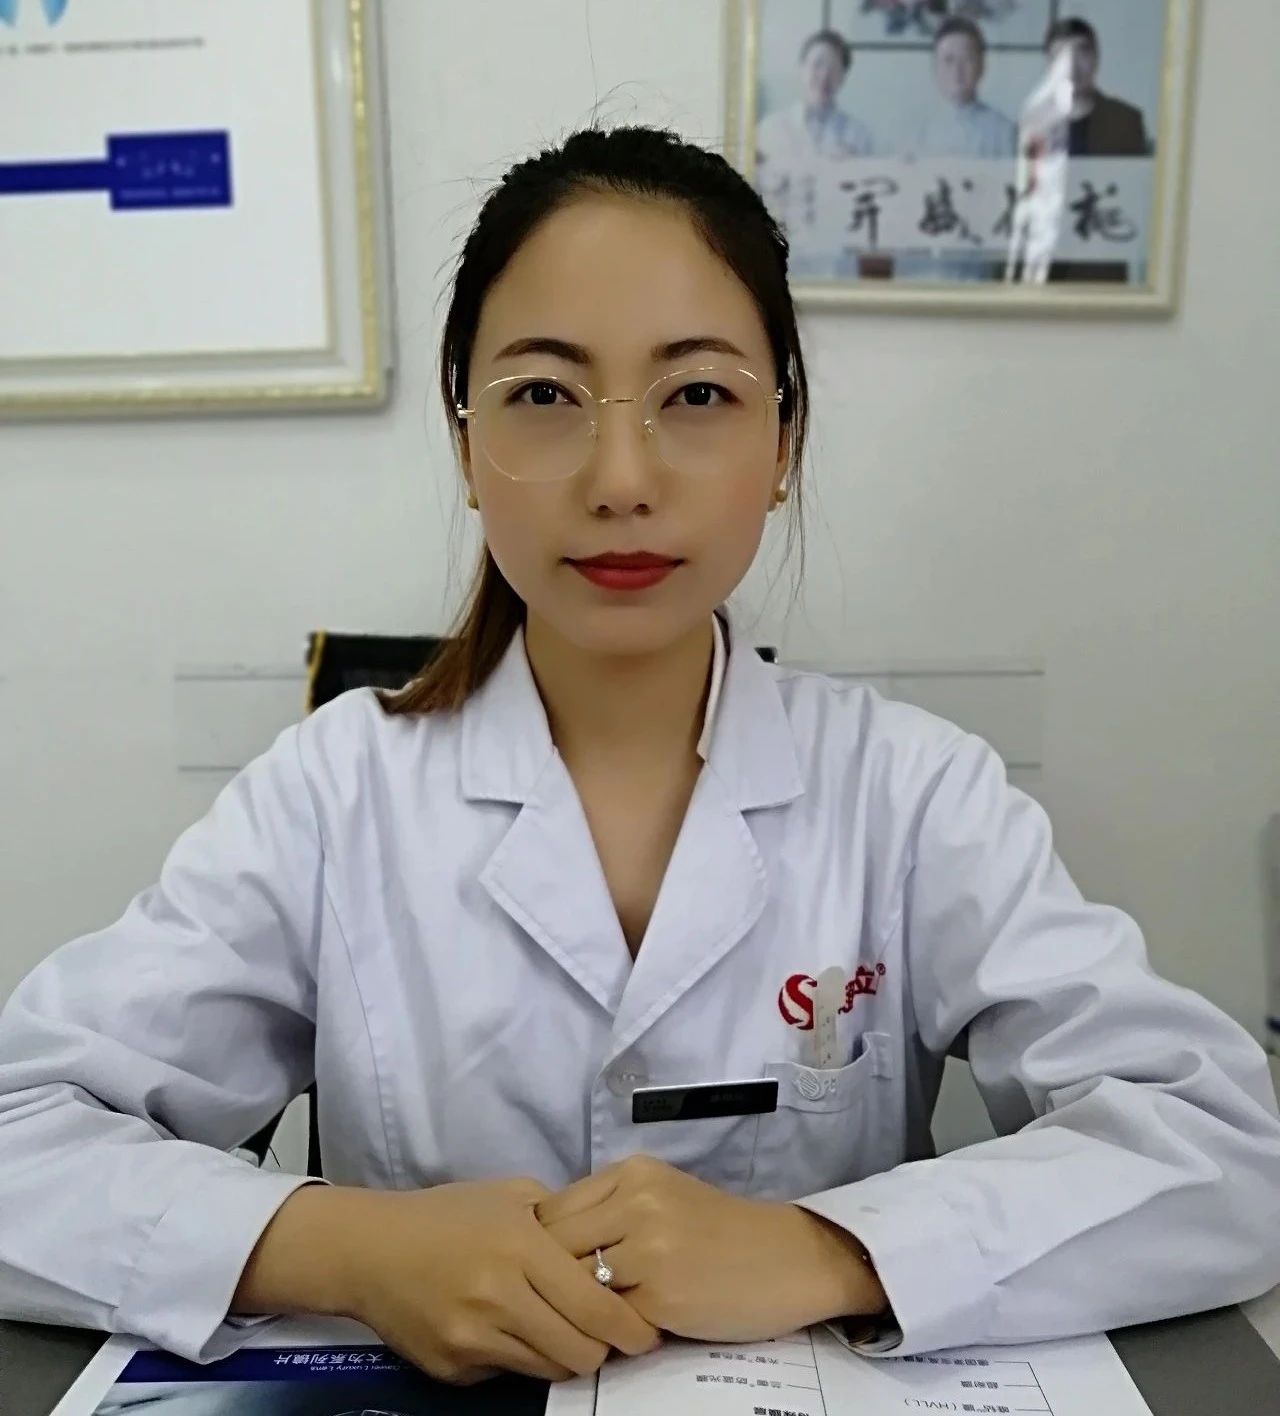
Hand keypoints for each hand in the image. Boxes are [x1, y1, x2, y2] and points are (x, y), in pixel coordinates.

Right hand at [236, 1179, 658, 1384]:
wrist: (370, 1249)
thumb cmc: (446, 1215)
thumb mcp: (510, 1195)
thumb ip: (561, 1219)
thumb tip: (607, 1246)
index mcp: (521, 1247)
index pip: (596, 1306)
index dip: (631, 1326)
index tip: (647, 1330)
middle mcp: (499, 1297)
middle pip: (580, 1351)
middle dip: (604, 1348)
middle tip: (611, 1337)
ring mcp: (473, 1338)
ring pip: (549, 1369)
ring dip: (566, 1355)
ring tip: (567, 1332)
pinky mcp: (453, 1368)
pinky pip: (509, 1373)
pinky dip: (522, 1358)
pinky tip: (514, 1330)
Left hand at [535, 1156, 886, 1342]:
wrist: (788, 1259)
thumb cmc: (719, 1234)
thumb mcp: (660, 1198)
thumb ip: (608, 1210)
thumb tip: (541, 1245)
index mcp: (631, 1172)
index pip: (550, 1211)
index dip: (542, 1249)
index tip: (550, 1273)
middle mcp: (635, 1200)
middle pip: (552, 1247)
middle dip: (551, 1280)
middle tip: (563, 1304)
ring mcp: (648, 1246)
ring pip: (574, 1284)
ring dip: (579, 1307)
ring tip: (598, 1318)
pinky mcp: (663, 1293)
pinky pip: (609, 1318)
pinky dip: (611, 1329)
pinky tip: (632, 1329)